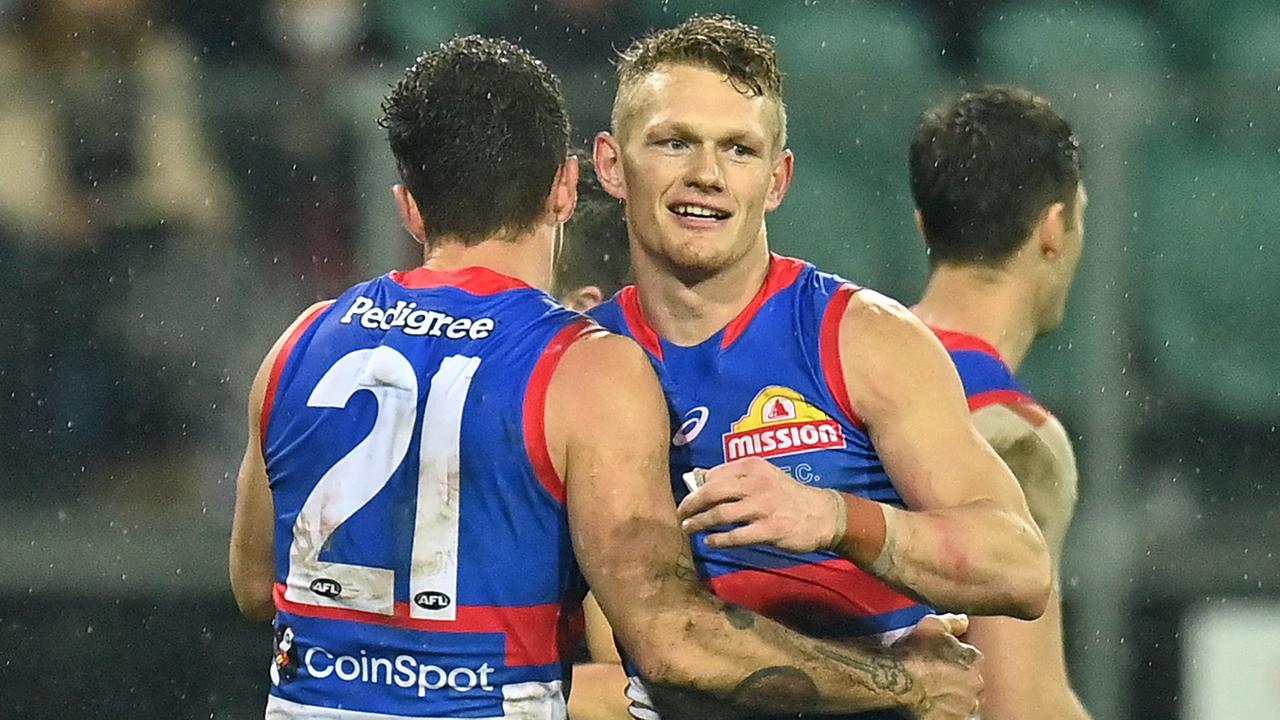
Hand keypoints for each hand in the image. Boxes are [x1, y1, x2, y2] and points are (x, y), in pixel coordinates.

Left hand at [676, 457, 840, 552]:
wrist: (822, 514)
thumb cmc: (787, 495)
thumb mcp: (762, 476)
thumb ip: (732, 476)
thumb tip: (698, 476)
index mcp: (753, 466)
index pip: (715, 474)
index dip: (697, 487)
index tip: (688, 498)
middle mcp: (756, 483)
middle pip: (712, 492)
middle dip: (691, 504)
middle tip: (680, 513)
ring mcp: (764, 506)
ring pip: (721, 513)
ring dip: (700, 522)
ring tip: (687, 528)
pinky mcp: (770, 529)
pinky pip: (737, 535)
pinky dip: (719, 539)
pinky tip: (709, 541)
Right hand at [894, 614, 983, 719]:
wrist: (896, 680)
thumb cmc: (913, 653)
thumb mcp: (931, 625)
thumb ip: (953, 622)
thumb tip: (964, 621)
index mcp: (974, 658)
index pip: (972, 659)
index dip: (956, 659)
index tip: (942, 661)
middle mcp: (976, 683)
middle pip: (971, 681)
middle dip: (958, 680)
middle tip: (936, 678)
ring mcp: (967, 705)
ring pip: (965, 702)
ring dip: (954, 698)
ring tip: (933, 693)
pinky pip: (956, 717)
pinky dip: (948, 713)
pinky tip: (933, 705)